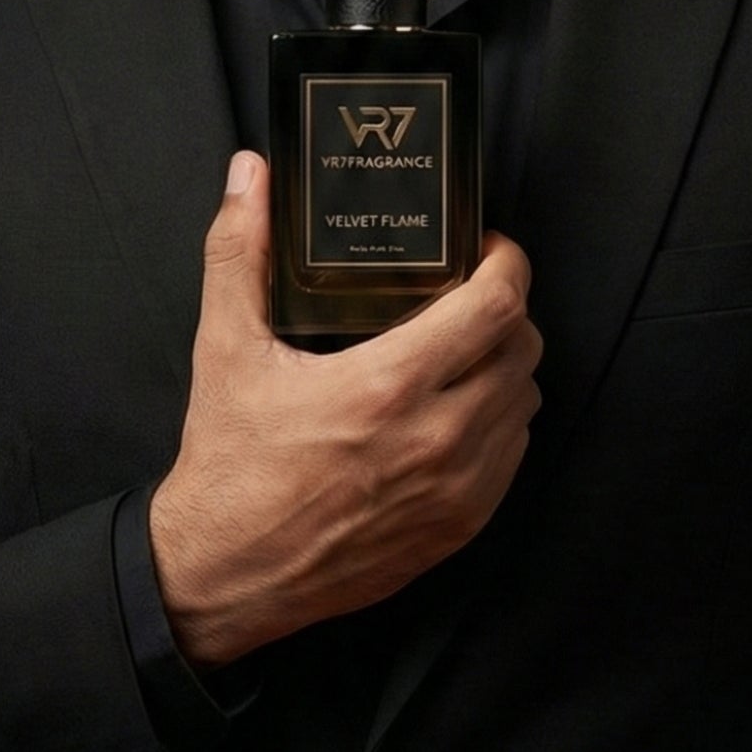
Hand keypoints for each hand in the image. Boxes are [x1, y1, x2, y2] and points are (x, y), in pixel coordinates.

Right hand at [149, 153, 542, 666]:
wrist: (226, 574)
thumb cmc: (230, 465)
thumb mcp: (226, 349)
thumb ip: (239, 252)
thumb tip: (249, 177)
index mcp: (388, 386)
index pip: (498, 307)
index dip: (506, 265)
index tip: (486, 249)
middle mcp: (436, 439)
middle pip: (524, 348)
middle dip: (505, 311)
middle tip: (470, 295)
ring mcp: (455, 490)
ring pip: (525, 403)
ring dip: (507, 367)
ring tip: (465, 350)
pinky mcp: (458, 529)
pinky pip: (513, 457)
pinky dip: (500, 423)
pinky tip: (459, 409)